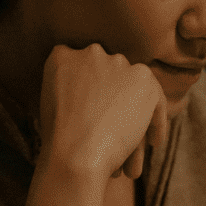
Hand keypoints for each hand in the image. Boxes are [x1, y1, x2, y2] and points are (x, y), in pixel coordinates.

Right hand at [37, 43, 168, 181]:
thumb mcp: (50, 107)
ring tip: (134, 149)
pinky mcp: (143, 77)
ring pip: (132, 92)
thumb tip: (88, 98)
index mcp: (62, 57)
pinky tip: (153, 141)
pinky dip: (156, 122)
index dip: (90, 91)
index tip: (93, 111)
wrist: (78, 151)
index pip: (81, 69)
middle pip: (110, 78)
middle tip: (115, 132)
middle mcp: (91, 53)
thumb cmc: (60, 141)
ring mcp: (118, 63)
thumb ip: (69, 91)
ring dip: (134, 119)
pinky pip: (156, 99)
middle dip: (113, 104)